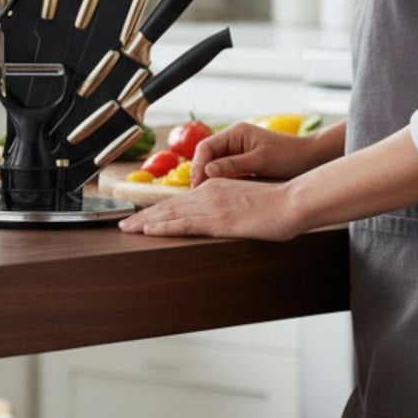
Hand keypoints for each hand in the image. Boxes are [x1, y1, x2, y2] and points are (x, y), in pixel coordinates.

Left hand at [117, 176, 301, 239]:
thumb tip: (224, 215)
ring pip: (170, 214)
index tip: (143, 217)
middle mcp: (209, 193)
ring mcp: (212, 206)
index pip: (180, 200)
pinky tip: (148, 231)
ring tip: (127, 229)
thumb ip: (231, 205)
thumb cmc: (278, 204)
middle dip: (144, 216)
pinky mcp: (218, 220)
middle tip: (124, 224)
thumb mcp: (249, 200)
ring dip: (146, 222)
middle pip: (169, 205)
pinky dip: (163, 227)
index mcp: (216, 187)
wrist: (293, 202)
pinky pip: (184, 224)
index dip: (158, 209)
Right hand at [190, 122, 322, 187]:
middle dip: (199, 173)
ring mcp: (237, 152)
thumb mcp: (261, 161)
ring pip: (213, 166)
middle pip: (206, 156)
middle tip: (197, 194)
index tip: (197, 184)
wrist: (311, 159)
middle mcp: (233, 140)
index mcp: (236, 133)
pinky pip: (224, 173)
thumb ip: (233, 165)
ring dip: (208, 180)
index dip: (197, 165)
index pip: (206, 146)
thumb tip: (207, 171)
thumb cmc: (289, 156)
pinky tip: (217, 196)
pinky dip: (219, 183)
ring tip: (203, 198)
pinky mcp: (243, 164)